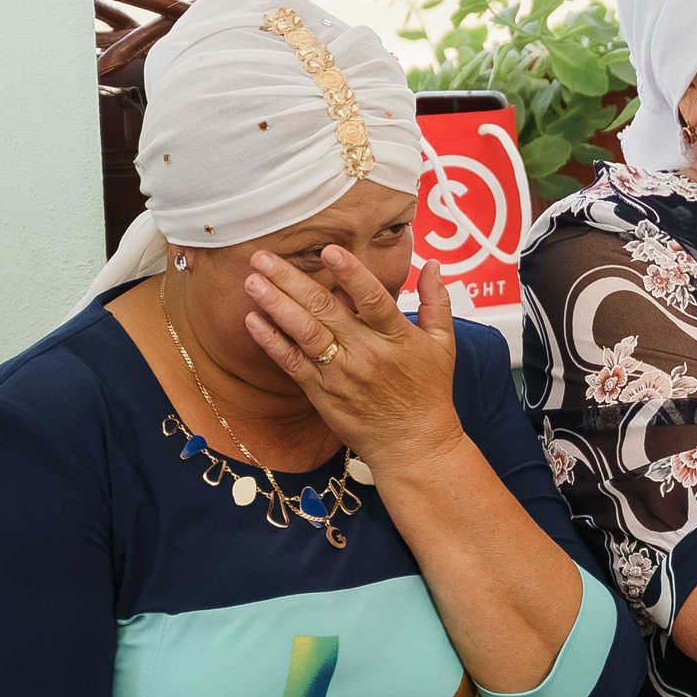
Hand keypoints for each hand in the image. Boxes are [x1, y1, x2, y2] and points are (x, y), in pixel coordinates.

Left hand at [244, 248, 462, 472]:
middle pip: (326, 311)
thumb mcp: (443, 344)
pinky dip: (272, 342)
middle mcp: (367, 354)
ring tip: (253, 282)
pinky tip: (254, 321)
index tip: (329, 250)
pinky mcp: (322, 394)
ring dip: (275, 305)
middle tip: (264, 257)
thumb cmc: (429, 393)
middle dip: (291, 280)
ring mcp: (341, 375)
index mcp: (397, 338)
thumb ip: (436, 300)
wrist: (414, 445)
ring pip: (304, 333)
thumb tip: (431, 264)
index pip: (373, 299)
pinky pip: (293, 364)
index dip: (351, 274)